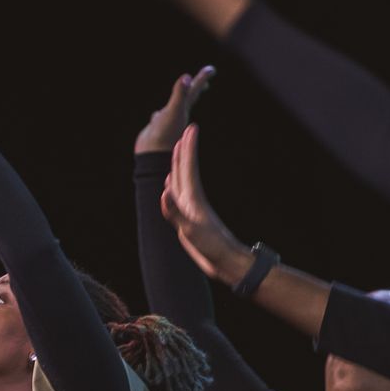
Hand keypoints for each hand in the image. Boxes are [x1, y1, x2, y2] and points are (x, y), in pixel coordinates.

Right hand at [135, 66, 214, 154]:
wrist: (153, 154)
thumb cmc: (164, 134)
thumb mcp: (174, 111)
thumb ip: (180, 94)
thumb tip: (186, 77)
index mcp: (183, 108)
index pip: (195, 89)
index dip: (202, 78)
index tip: (211, 69)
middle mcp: (177, 113)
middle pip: (188, 97)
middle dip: (196, 87)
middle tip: (204, 80)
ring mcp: (167, 121)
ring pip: (174, 107)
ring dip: (177, 100)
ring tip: (180, 96)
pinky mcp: (156, 128)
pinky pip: (159, 118)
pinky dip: (158, 115)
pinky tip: (156, 115)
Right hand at [161, 125, 251, 284]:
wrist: (225, 261)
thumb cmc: (211, 247)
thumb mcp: (192, 231)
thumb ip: (176, 212)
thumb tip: (164, 191)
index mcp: (193, 199)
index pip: (189, 168)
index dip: (188, 149)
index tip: (191, 129)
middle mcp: (192, 200)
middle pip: (186, 170)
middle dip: (184, 151)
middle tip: (186, 132)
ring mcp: (191, 209)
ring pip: (182, 181)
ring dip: (179, 166)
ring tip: (177, 152)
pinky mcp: (189, 219)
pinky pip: (178, 197)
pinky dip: (173, 187)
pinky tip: (170, 186)